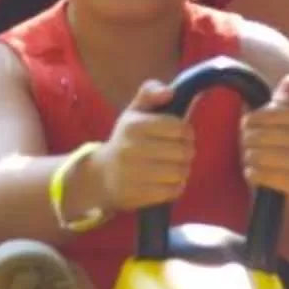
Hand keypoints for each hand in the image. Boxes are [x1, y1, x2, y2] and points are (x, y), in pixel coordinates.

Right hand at [94, 80, 193, 210]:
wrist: (100, 175)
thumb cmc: (125, 140)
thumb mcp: (134, 112)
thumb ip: (150, 93)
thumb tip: (169, 92)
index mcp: (133, 125)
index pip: (179, 127)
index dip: (187, 131)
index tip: (183, 134)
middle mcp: (130, 149)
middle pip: (182, 152)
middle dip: (187, 152)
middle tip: (182, 152)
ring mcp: (132, 175)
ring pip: (179, 172)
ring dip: (183, 170)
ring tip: (176, 167)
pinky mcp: (136, 195)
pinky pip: (172, 192)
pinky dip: (176, 187)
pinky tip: (168, 181)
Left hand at [238, 74, 288, 198]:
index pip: (267, 114)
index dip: (250, 119)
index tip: (247, 123)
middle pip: (258, 136)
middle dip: (246, 140)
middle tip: (246, 142)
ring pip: (257, 156)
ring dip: (248, 157)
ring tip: (250, 156)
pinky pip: (261, 175)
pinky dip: (252, 173)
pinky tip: (253, 171)